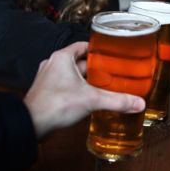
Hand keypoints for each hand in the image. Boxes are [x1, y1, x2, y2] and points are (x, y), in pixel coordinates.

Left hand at [24, 42, 144, 138]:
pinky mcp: (47, 92)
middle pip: (80, 61)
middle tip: (113, 73)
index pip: (83, 46)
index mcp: (62, 57)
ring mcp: (48, 78)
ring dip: (86, 80)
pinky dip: (77, 89)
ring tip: (104, 86)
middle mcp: (54, 64)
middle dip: (96, 68)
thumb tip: (138, 102)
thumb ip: (117, 100)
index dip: (98, 50)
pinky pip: (66, 86)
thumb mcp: (92, 100)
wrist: (31, 124)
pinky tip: (88, 98)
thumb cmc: (55, 105)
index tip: (111, 54)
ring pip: (73, 75)